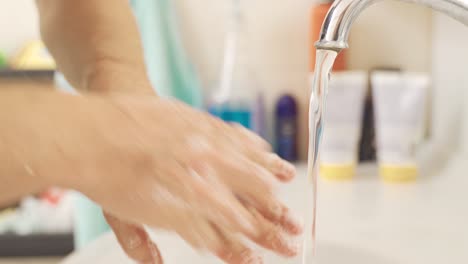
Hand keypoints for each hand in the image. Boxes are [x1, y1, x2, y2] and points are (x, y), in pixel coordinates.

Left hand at [47, 95, 301, 262]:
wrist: (94, 129)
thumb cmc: (105, 173)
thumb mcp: (121, 216)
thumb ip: (144, 240)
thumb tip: (157, 262)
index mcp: (185, 198)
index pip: (231, 226)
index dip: (255, 241)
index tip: (271, 252)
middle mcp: (201, 171)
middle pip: (250, 198)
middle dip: (275, 218)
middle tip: (295, 231)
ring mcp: (204, 144)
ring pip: (250, 165)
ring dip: (273, 183)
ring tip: (289, 193)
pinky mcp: (200, 123)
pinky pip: (237, 135)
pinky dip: (256, 147)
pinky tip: (267, 153)